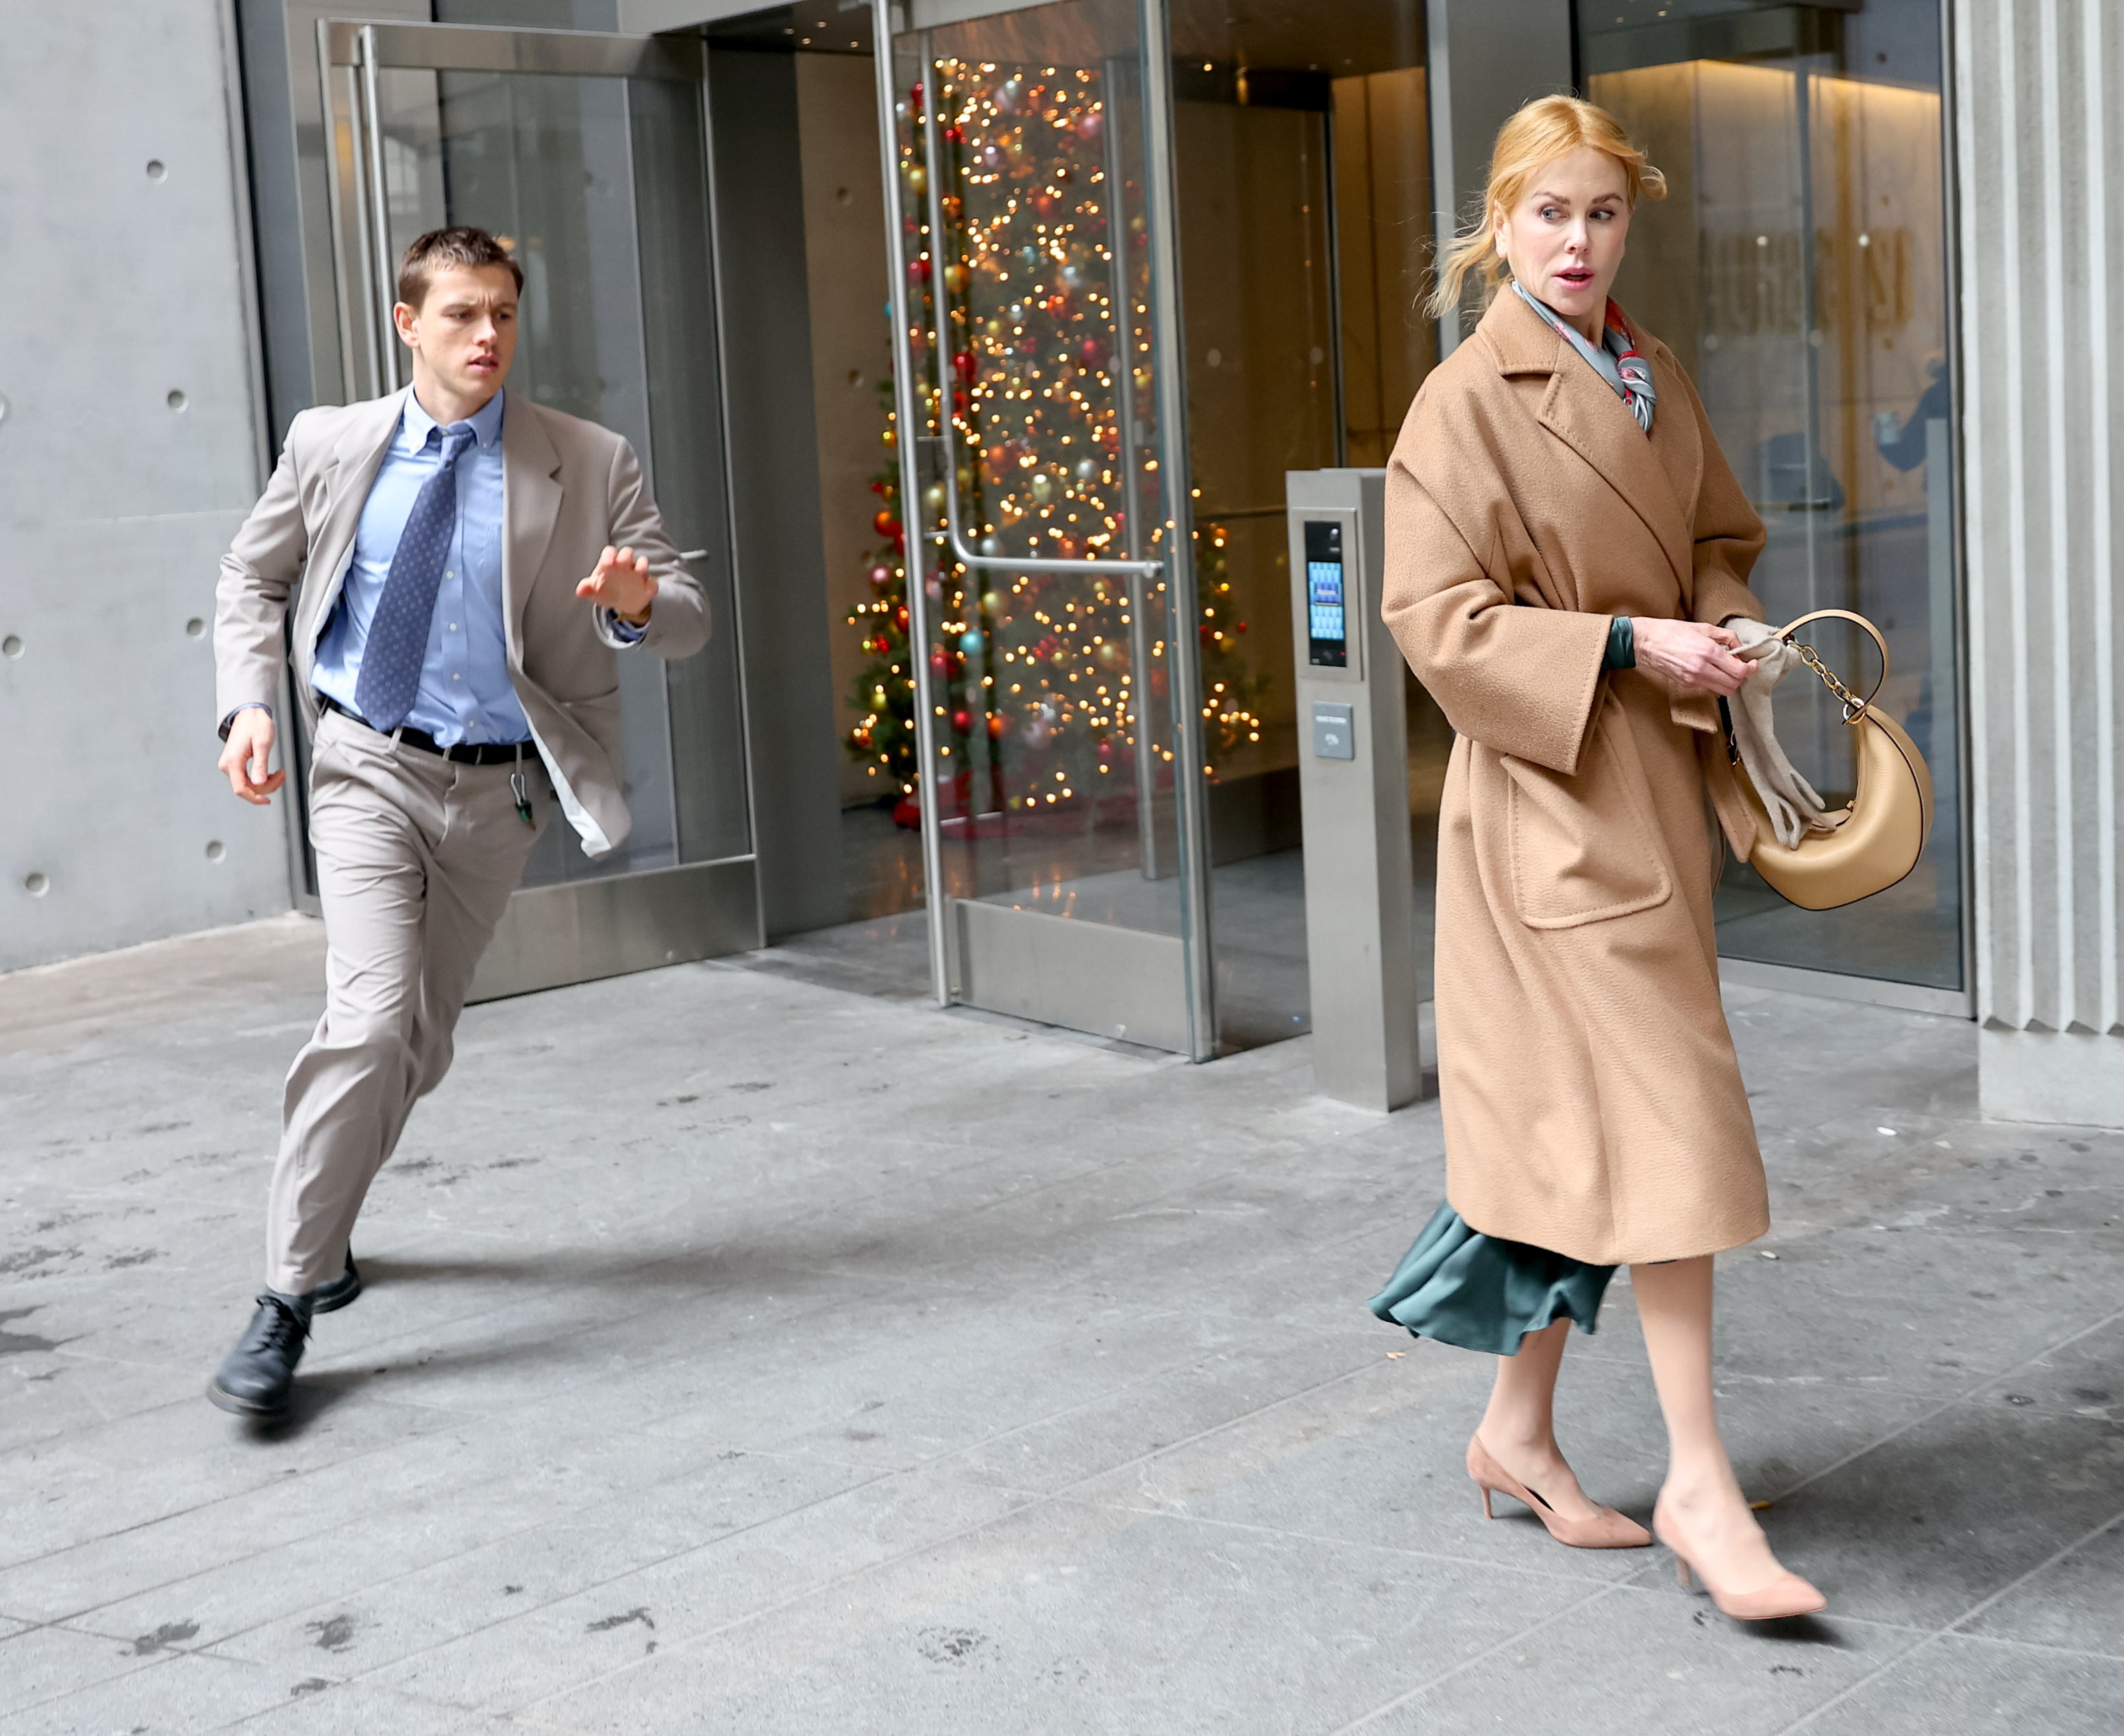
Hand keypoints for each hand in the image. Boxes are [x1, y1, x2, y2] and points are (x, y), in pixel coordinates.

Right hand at [218, 709, 283, 804]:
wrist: (249, 712)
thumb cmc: (256, 724)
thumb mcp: (262, 744)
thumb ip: (260, 765)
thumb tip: (259, 783)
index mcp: (232, 761)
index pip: (241, 789)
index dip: (255, 798)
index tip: (268, 801)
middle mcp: (227, 765)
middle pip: (246, 788)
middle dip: (266, 786)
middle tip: (282, 775)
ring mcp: (230, 764)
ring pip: (248, 784)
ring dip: (266, 782)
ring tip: (280, 773)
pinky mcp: (235, 763)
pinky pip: (248, 777)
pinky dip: (261, 778)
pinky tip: (271, 773)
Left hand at [576, 545, 654, 623]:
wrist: (621, 603)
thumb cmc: (606, 591)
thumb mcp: (594, 591)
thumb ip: (587, 589)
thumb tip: (580, 590)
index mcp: (610, 562)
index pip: (610, 551)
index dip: (609, 555)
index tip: (607, 563)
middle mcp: (625, 565)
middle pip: (627, 553)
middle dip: (625, 556)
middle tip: (622, 562)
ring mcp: (637, 574)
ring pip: (642, 563)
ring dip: (642, 566)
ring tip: (639, 572)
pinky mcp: (648, 585)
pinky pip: (652, 582)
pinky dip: (652, 585)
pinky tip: (648, 590)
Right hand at [1631, 617, 1756, 697]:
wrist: (1647, 642)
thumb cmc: (1672, 632)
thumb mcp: (1703, 627)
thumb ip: (1726, 637)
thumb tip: (1739, 647)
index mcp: (1709, 652)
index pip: (1739, 670)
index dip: (1750, 669)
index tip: (1752, 664)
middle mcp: (1702, 668)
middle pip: (1733, 684)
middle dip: (1741, 677)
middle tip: (1740, 667)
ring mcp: (1693, 679)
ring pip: (1723, 691)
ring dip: (1729, 682)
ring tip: (1726, 670)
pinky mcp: (1686, 684)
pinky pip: (1709, 688)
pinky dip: (1715, 682)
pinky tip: (1712, 671)